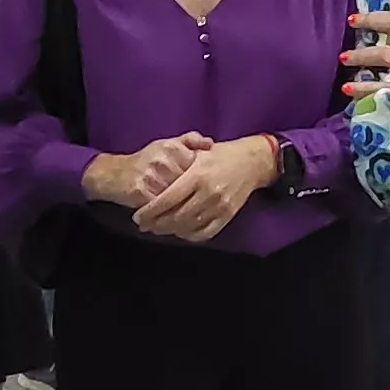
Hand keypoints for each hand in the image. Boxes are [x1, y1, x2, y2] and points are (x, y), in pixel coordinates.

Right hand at [84, 134, 210, 207]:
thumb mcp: (167, 145)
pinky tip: (177, 222)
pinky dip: (171, 216)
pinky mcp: (142, 193)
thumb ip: (190, 141)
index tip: (211, 188)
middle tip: (205, 206)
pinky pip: (163, 209)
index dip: (206, 179)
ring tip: (194, 217)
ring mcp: (152, 177)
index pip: (199, 167)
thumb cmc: (146, 160)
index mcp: (173, 148)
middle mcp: (163, 161)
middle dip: (197, 196)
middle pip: (191, 185)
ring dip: (186, 209)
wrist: (114, 174)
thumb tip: (211, 143)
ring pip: (178, 199)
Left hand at [132, 136, 273, 243]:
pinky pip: (205, 233)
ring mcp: (220, 206)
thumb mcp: (197, 153)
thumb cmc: (220, 155)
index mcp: (198, 175)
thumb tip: (152, 182)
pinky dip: (189, 236)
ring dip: (170, 231)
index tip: (137, 217)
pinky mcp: (228, 216)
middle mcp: (209, 193)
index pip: (167, 199)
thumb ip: (176, 166)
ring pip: (189, 227)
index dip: (150, 212)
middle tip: (143, 226)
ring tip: (157, 229)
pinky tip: (179, 232)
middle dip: (156, 225)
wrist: (252, 162)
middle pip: (176, 217)